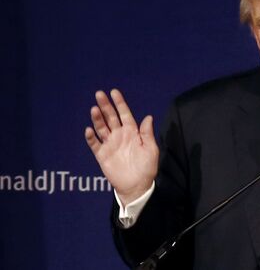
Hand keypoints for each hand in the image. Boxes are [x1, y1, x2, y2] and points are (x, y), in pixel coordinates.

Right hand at [84, 89, 158, 205]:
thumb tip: (148, 117)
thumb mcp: (150, 149)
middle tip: (99, 94)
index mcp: (132, 132)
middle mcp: (120, 135)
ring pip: (101, 128)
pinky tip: (89, 130)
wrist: (137, 186)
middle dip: (105, 106)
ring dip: (97, 118)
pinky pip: (94, 144)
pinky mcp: (102, 155)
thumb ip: (147, 134)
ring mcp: (110, 144)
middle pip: (111, 117)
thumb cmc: (147, 168)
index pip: (125, 114)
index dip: (120, 103)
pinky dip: (91, 137)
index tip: (114, 92)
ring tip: (94, 109)